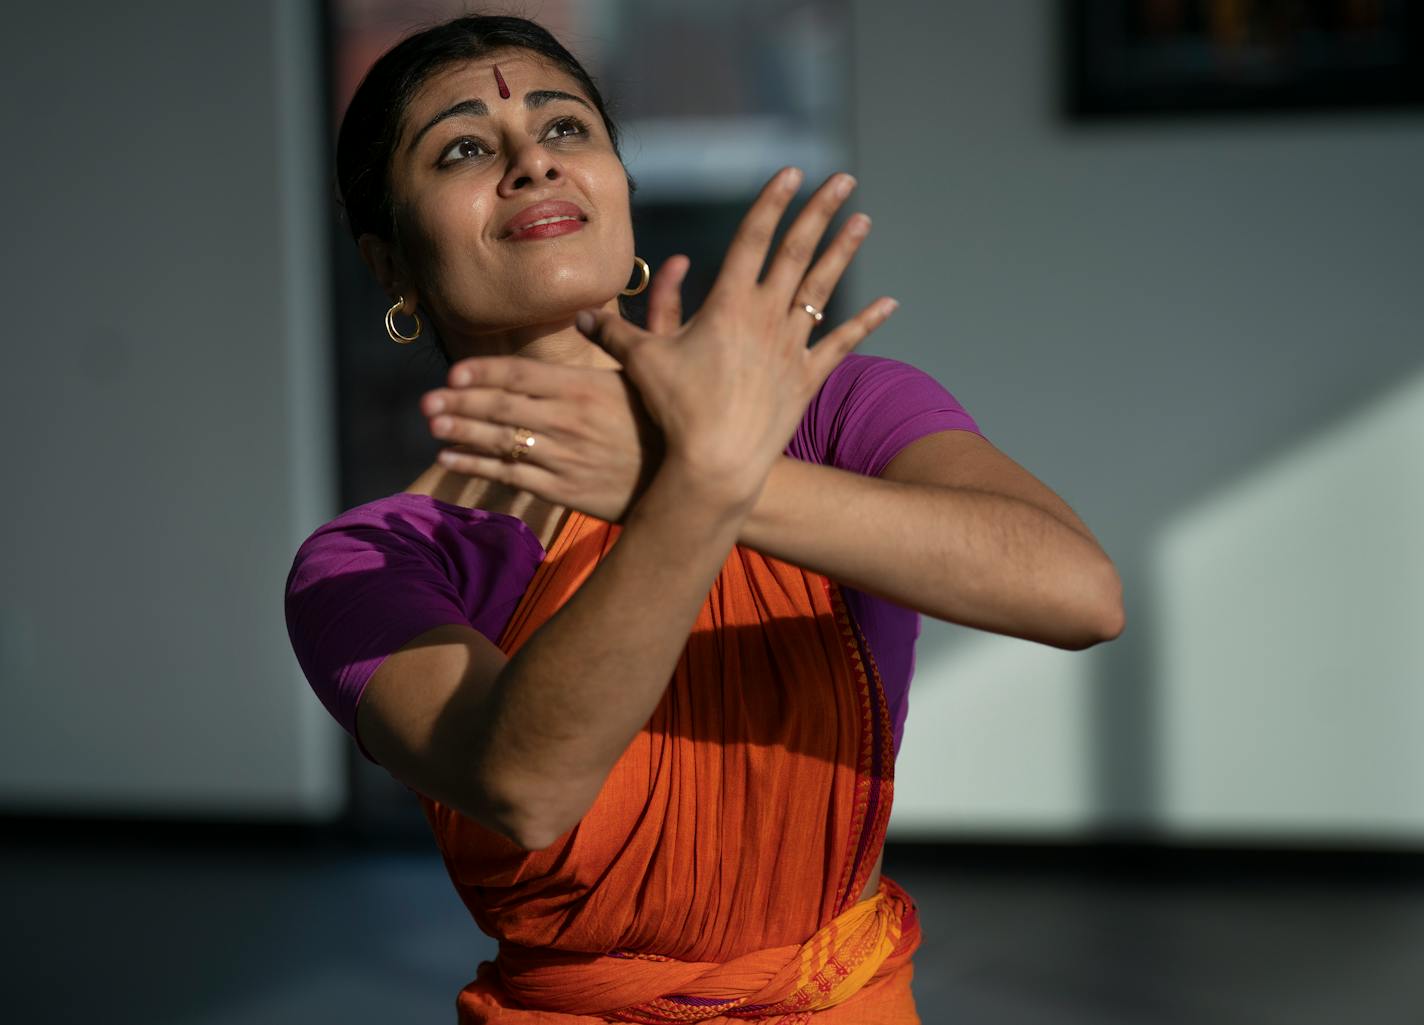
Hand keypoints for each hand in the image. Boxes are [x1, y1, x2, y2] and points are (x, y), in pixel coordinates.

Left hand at [418, 257, 693, 522]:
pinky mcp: (567, 489)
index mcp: (586, 385)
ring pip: (501, 442)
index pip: (522, 374)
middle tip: (424, 402)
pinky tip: (451, 458)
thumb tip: (675, 262)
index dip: (483, 373)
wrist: (699, 479)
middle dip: (459, 404)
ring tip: (432, 424)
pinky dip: (478, 466)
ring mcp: (565, 457)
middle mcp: (569, 420)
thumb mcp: (671, 361)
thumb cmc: (680, 416)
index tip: (453, 372)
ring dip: (461, 433)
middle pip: (502, 407)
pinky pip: (512, 475)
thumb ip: (662, 311)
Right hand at [576, 167, 898, 506]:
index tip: (790, 172)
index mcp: (729, 304)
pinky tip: (890, 302)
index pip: (753, 238)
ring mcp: (791, 346)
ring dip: (843, 251)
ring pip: (822, 288)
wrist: (715, 462)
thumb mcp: (641, 363)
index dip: (771, 202)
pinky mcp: (807, 379)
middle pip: (797, 251)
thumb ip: (615, 334)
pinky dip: (865, 322)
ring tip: (863, 219)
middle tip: (842, 179)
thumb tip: (578, 318)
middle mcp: (767, 316)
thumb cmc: (675, 411)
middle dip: (819, 211)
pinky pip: (842, 343)